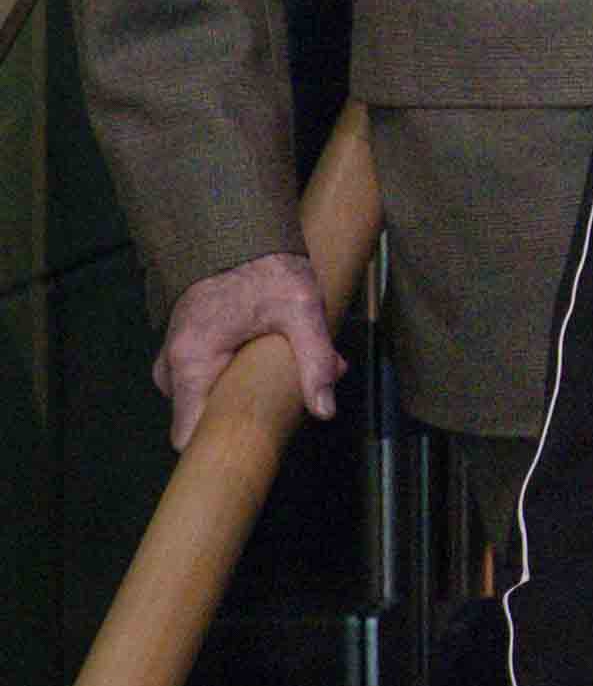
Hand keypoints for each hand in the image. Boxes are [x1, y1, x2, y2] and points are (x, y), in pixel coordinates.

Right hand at [156, 253, 342, 449]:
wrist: (240, 232)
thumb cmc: (267, 268)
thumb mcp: (301, 310)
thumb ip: (314, 360)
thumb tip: (325, 410)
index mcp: (191, 361)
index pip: (187, 436)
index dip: (216, 451)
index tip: (250, 453)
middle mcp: (173, 365)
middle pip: (201, 422)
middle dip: (243, 419)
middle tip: (282, 402)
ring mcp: (175, 359)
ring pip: (206, 402)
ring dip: (241, 398)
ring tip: (278, 375)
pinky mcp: (186, 352)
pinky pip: (205, 384)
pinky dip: (234, 382)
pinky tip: (264, 366)